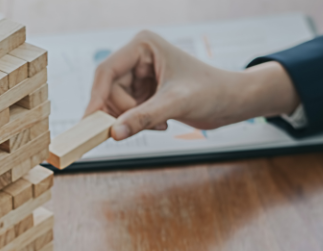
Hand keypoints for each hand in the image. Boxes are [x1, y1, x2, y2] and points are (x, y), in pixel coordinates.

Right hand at [84, 30, 299, 140]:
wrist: (232, 102)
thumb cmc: (211, 92)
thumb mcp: (176, 104)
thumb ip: (143, 117)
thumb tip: (114, 133)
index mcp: (143, 45)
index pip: (106, 71)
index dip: (96, 98)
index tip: (90, 122)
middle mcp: (137, 57)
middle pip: (107, 90)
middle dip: (122, 112)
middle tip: (141, 126)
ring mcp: (139, 75)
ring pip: (115, 103)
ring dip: (132, 119)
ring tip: (159, 123)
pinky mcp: (143, 92)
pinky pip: (125, 111)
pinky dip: (138, 122)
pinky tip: (160, 123)